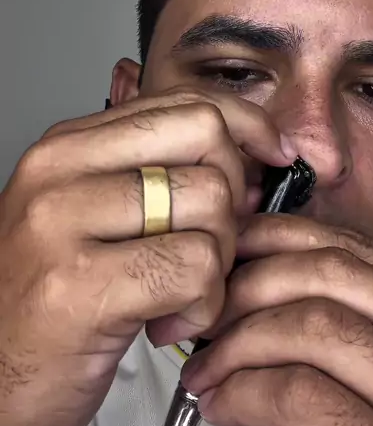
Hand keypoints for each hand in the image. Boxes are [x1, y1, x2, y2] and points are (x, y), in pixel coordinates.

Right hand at [0, 87, 294, 425]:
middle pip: (205, 139)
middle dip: (233, 196)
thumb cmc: (49, 302)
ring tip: (180, 293)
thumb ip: (157, 173)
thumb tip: (248, 154)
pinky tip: (169, 323)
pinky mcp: (79, 287)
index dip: (245, 125)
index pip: (184, 102)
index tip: (270, 155)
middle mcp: (60, 172)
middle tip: (208, 245)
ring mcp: (62, 225)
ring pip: (210, 204)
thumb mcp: (93, 216)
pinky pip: (195, 268)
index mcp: (68, 146)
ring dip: (218, 262)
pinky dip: (203, 305)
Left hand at [181, 215, 372, 425]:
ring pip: (315, 329)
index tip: (235, 254)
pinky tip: (227, 406)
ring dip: (238, 343)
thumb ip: (368, 335)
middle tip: (209, 316)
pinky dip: (245, 393)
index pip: (360, 252)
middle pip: (332, 278)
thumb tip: (277, 284)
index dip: (280, 241)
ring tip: (208, 369)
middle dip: (249, 287)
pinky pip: (302, 399)